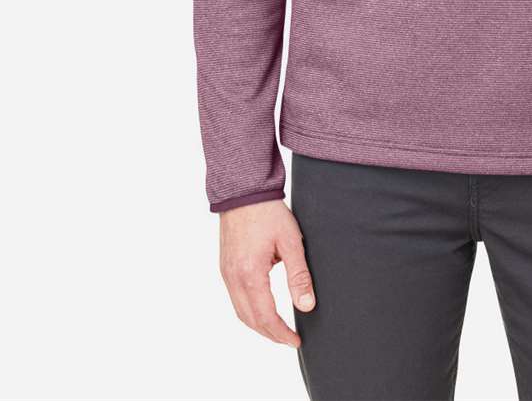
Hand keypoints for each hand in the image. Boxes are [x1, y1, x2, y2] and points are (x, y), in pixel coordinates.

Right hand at [218, 198, 315, 346]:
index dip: (281, 333)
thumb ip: (299, 275)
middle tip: (289, 339)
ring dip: (258, 324)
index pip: (266, 317)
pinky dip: (249, 310)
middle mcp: (233, 278)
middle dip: (270, 334)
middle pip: (250, 320)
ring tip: (278, 329)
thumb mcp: (291, 241)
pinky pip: (234, 298)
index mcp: (250, 274)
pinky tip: (262, 308)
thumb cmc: (269, 212)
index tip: (296, 341)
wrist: (244, 190)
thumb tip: (306, 306)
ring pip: (240, 311)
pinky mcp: (225, 266)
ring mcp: (226, 273)